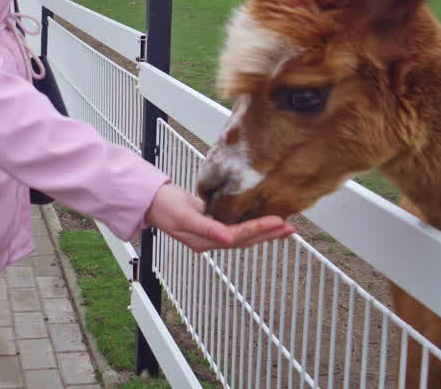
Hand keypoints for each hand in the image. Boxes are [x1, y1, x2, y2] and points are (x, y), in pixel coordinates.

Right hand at [145, 183, 294, 252]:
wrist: (150, 200)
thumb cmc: (164, 206)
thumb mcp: (184, 216)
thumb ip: (206, 228)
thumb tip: (228, 239)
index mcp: (204, 241)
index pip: (238, 237)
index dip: (259, 230)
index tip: (277, 222)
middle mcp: (211, 240)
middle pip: (246, 239)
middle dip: (268, 234)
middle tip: (290, 227)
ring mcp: (212, 233)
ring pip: (244, 235)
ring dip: (264, 231)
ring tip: (284, 227)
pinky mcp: (213, 223)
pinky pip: (238, 227)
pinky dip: (253, 224)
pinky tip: (263, 220)